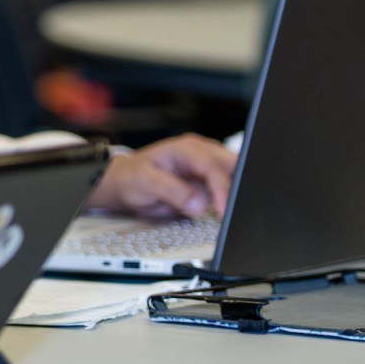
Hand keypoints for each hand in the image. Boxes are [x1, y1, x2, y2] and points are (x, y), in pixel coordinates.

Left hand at [86, 135, 235, 219]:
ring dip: (238, 196)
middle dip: (239, 187)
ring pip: (236, 179)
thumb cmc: (131, 177)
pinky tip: (229, 214)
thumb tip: (199, 205)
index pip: (212, 166)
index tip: (223, 210)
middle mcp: (203, 154)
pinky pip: (228, 191)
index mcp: (187, 149)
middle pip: (233, 167)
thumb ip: (172, 191)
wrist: (125, 183)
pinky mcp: (210, 184)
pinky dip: (231, 202)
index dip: (221, 189)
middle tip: (237, 212)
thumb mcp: (144, 182)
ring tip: (235, 215)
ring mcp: (208, 169)